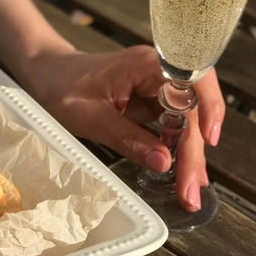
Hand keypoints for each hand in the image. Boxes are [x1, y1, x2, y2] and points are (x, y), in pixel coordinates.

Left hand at [26, 45, 224, 210]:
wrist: (46, 75)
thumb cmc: (61, 87)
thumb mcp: (89, 117)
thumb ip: (127, 138)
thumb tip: (164, 162)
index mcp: (146, 64)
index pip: (192, 82)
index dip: (208, 108)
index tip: (209, 140)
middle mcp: (158, 72)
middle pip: (192, 110)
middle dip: (193, 151)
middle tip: (190, 190)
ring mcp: (156, 87)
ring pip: (186, 121)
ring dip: (189, 155)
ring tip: (189, 191)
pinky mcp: (151, 101)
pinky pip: (173, 124)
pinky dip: (177, 149)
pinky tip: (182, 173)